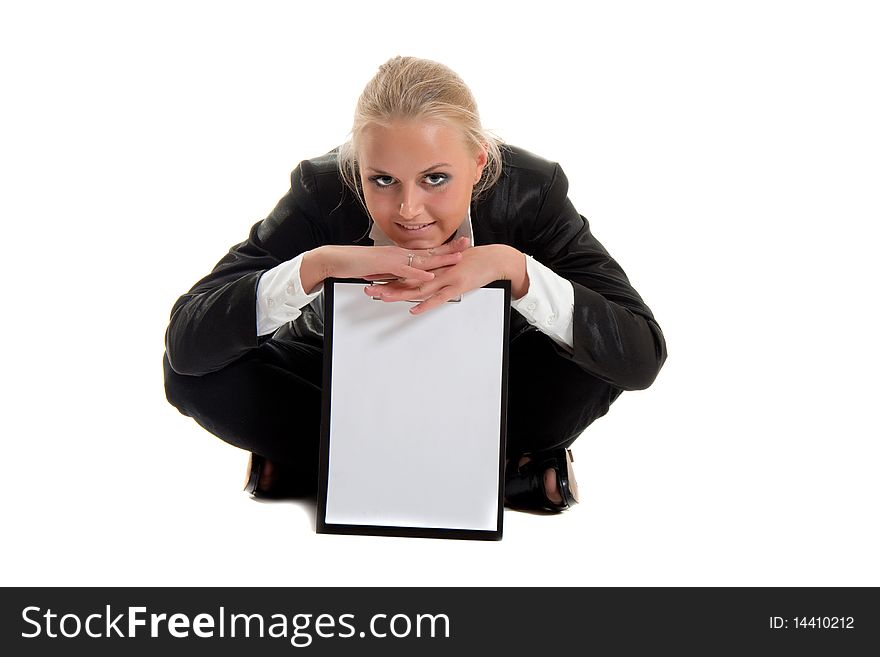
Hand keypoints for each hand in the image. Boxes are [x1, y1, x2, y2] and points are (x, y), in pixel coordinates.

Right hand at [300, 237, 468, 292]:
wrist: (336, 259)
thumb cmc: (355, 263)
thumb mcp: (381, 269)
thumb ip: (395, 272)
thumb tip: (406, 278)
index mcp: (399, 253)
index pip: (426, 250)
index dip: (443, 247)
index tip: (458, 244)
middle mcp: (398, 253)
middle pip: (429, 251)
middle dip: (449, 248)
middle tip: (467, 245)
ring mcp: (392, 258)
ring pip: (421, 259)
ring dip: (440, 259)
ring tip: (457, 259)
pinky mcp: (384, 265)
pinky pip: (404, 270)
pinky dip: (418, 273)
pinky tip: (429, 276)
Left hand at [363, 244, 528, 313]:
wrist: (494, 258)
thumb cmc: (475, 261)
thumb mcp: (451, 264)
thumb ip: (436, 270)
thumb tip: (423, 276)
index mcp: (433, 265)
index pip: (405, 269)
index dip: (387, 272)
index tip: (371, 275)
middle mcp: (436, 270)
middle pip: (406, 278)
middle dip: (386, 283)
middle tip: (368, 287)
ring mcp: (445, 278)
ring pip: (418, 287)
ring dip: (399, 293)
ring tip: (383, 298)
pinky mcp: (457, 286)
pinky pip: (439, 297)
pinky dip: (426, 303)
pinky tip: (414, 308)